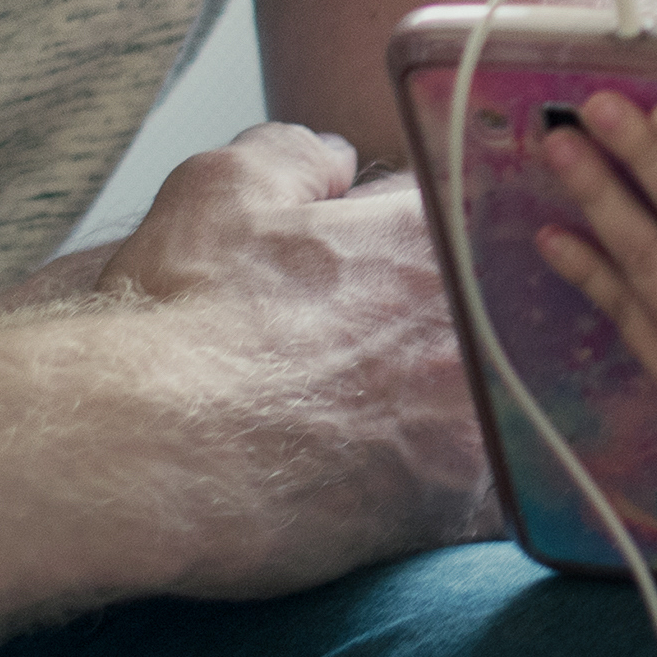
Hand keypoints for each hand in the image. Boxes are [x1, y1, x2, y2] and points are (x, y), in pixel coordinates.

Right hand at [84, 124, 497, 588]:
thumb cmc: (180, 316)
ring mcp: (476, 413)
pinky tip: (407, 493)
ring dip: (463, 410)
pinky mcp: (460, 501)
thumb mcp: (221, 188)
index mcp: (429, 234)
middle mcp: (473, 318)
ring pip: (507, 405)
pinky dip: (461, 492)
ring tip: (386, 426)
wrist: (149, 448)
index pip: (466, 223)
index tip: (383, 280)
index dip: (423, 249)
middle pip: (498, 315)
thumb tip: (335, 161)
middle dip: (453, 331)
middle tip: (379, 359)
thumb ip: (294, 155)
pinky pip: (496, 494)